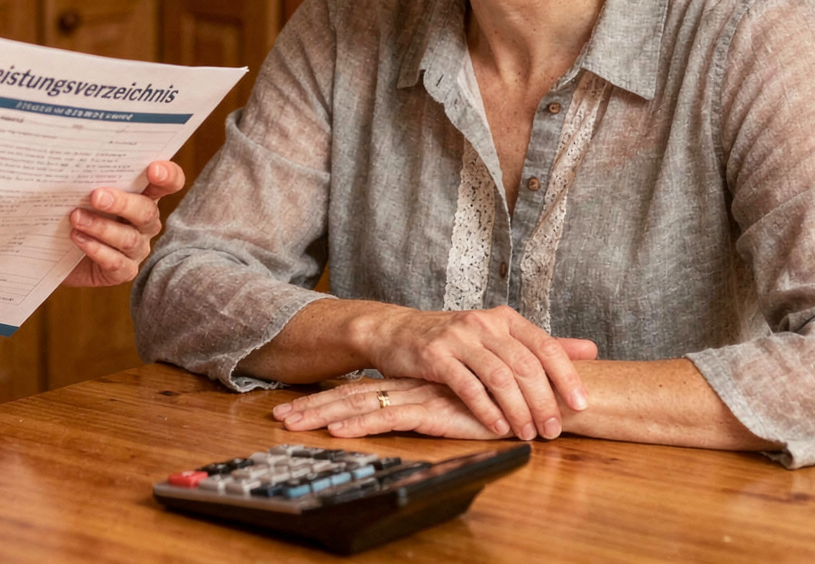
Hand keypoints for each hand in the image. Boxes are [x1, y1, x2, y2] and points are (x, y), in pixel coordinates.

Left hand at [61, 160, 182, 287]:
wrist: (53, 249)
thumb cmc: (70, 211)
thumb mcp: (80, 190)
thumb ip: (88, 176)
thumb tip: (75, 161)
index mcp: (143, 195)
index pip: (169, 183)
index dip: (168, 175)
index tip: (153, 169)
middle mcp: (145, 222)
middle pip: (147, 211)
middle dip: (123, 203)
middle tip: (96, 196)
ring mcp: (137, 248)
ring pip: (129, 238)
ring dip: (101, 227)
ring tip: (75, 217)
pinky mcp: (123, 271)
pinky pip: (116, 262)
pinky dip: (96, 249)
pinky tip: (78, 238)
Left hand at [272, 378, 502, 439]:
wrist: (535, 395)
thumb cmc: (502, 402)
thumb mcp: (460, 406)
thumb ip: (438, 405)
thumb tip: (413, 412)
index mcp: (412, 384)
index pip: (362, 390)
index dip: (329, 397)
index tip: (298, 406)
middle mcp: (410, 386)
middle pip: (351, 394)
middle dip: (313, 406)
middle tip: (279, 416)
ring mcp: (418, 395)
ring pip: (361, 403)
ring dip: (323, 414)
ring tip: (292, 423)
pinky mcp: (432, 408)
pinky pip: (388, 417)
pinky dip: (360, 424)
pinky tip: (336, 431)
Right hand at [357, 305, 596, 440]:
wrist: (397, 332)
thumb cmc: (453, 340)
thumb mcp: (498, 337)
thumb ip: (542, 345)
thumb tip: (591, 350)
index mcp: (505, 319)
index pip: (546, 346)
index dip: (567, 376)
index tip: (581, 404)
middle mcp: (484, 324)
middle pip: (525, 366)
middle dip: (543, 402)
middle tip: (553, 429)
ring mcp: (458, 338)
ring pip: (499, 378)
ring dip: (518, 410)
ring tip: (526, 434)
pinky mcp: (435, 355)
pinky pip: (468, 386)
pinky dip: (486, 410)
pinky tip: (498, 427)